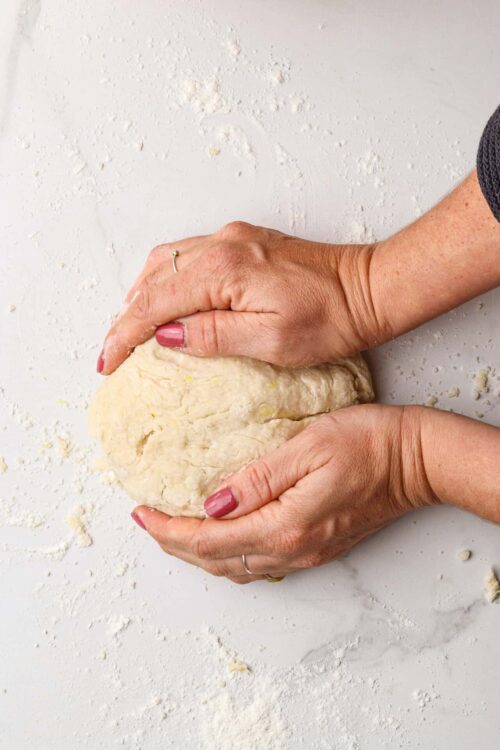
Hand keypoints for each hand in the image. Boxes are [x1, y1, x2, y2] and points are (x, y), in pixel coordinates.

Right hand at [98, 221, 383, 373]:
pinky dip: (166, 279)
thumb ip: (213, 335)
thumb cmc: (331, 318)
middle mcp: (222, 245)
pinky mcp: (243, 241)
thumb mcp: (272, 341)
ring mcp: (232, 238)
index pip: (155, 303)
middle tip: (113, 351)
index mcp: (224, 271)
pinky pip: (188, 255)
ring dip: (142, 294)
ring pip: (166, 261)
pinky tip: (166, 300)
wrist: (368, 288)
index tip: (108, 361)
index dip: (124, 334)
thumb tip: (167, 336)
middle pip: (153, 278)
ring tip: (131, 329)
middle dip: (126, 315)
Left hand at [130, 405, 436, 583]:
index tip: (141, 511)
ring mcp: (307, 553)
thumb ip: (258, 478)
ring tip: (174, 530)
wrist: (417, 461)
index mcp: (285, 526)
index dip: (168, 529)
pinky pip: (259, 564)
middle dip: (175, 544)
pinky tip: (222, 536)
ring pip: (237, 568)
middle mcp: (293, 549)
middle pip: (218, 561)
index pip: (209, 540)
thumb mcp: (307, 447)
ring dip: (200, 553)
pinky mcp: (317, 547)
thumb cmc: (368, 443)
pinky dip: (228, 554)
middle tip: (147, 520)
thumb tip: (212, 502)